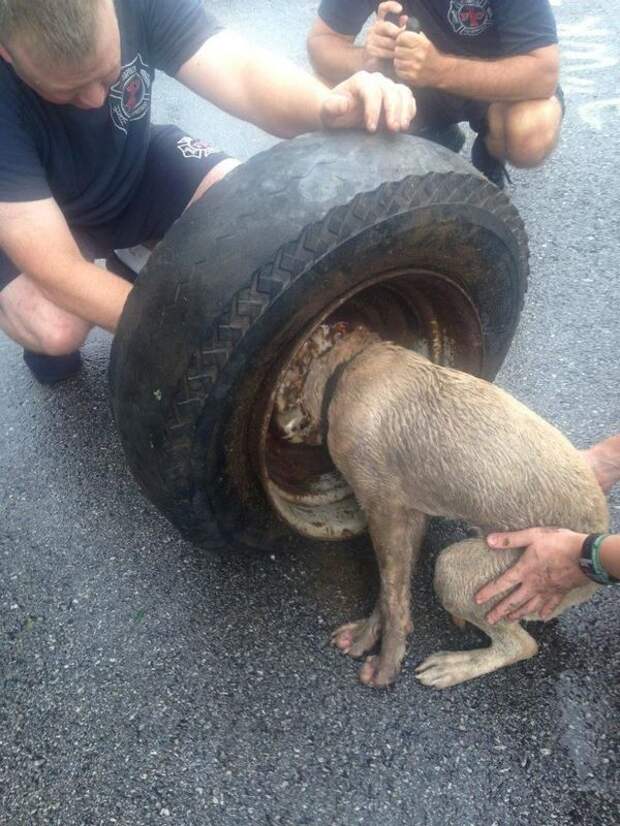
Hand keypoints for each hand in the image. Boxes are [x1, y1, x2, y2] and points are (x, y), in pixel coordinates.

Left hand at [320, 70, 415, 132]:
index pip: (371, 91)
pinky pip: (408, 99)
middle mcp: (377, 80)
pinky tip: (405, 124)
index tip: (371, 129)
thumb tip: (344, 104)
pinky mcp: (397, 96)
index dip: (373, 110)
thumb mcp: (327, 111)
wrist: (342, 113)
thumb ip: (332, 106)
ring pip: (403, 93)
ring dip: (404, 111)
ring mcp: (388, 86)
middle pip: (390, 91)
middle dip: (392, 111)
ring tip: (402, 128)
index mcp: (360, 80)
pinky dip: (410, 110)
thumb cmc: (334, 112)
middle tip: (392, 130)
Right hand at [362, 2, 407, 70]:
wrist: (373, 64)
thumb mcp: (395, 38)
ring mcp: (370, 39)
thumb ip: (400, 27)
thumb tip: (405, 18)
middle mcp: (373, 28)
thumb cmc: (387, 50)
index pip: (383, 8)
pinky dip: (389, 55)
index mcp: (380, 22)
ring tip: (399, 52)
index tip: (400, 9)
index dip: (391, 6)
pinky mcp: (369, 50)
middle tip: (402, 40)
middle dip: (396, 33)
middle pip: (385, 26)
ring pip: (385, 40)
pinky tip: (393, 58)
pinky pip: (382, 51)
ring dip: (395, 47)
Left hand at [394, 30, 445, 87]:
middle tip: (403, 53)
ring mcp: (415, 67)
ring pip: (396, 61)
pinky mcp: (412, 77)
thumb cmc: (430, 53)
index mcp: (421, 43)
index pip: (402, 37)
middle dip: (399, 51)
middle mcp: (418, 55)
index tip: (402, 42)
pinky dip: (400, 70)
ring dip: (398, 61)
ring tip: (405, 61)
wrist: (440, 71)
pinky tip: (406, 68)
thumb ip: (413, 31)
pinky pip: (398, 71)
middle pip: (397, 50)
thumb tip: (402, 20)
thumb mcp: (424, 39)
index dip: (400, 39)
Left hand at [474, 527, 589, 623]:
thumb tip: (489, 540)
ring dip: (519, 614)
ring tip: (510, 620)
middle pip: (514, 601)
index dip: (489, 592)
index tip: (477, 600)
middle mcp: (534, 585)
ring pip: (530, 606)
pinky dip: (545, 612)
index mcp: (524, 571)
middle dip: (500, 611)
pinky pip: (551, 605)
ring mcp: (548, 590)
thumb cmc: (558, 543)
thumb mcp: (532, 536)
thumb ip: (510, 539)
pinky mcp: (561, 592)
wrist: (585, 555)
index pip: (502, 584)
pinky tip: (542, 617)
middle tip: (490, 620)